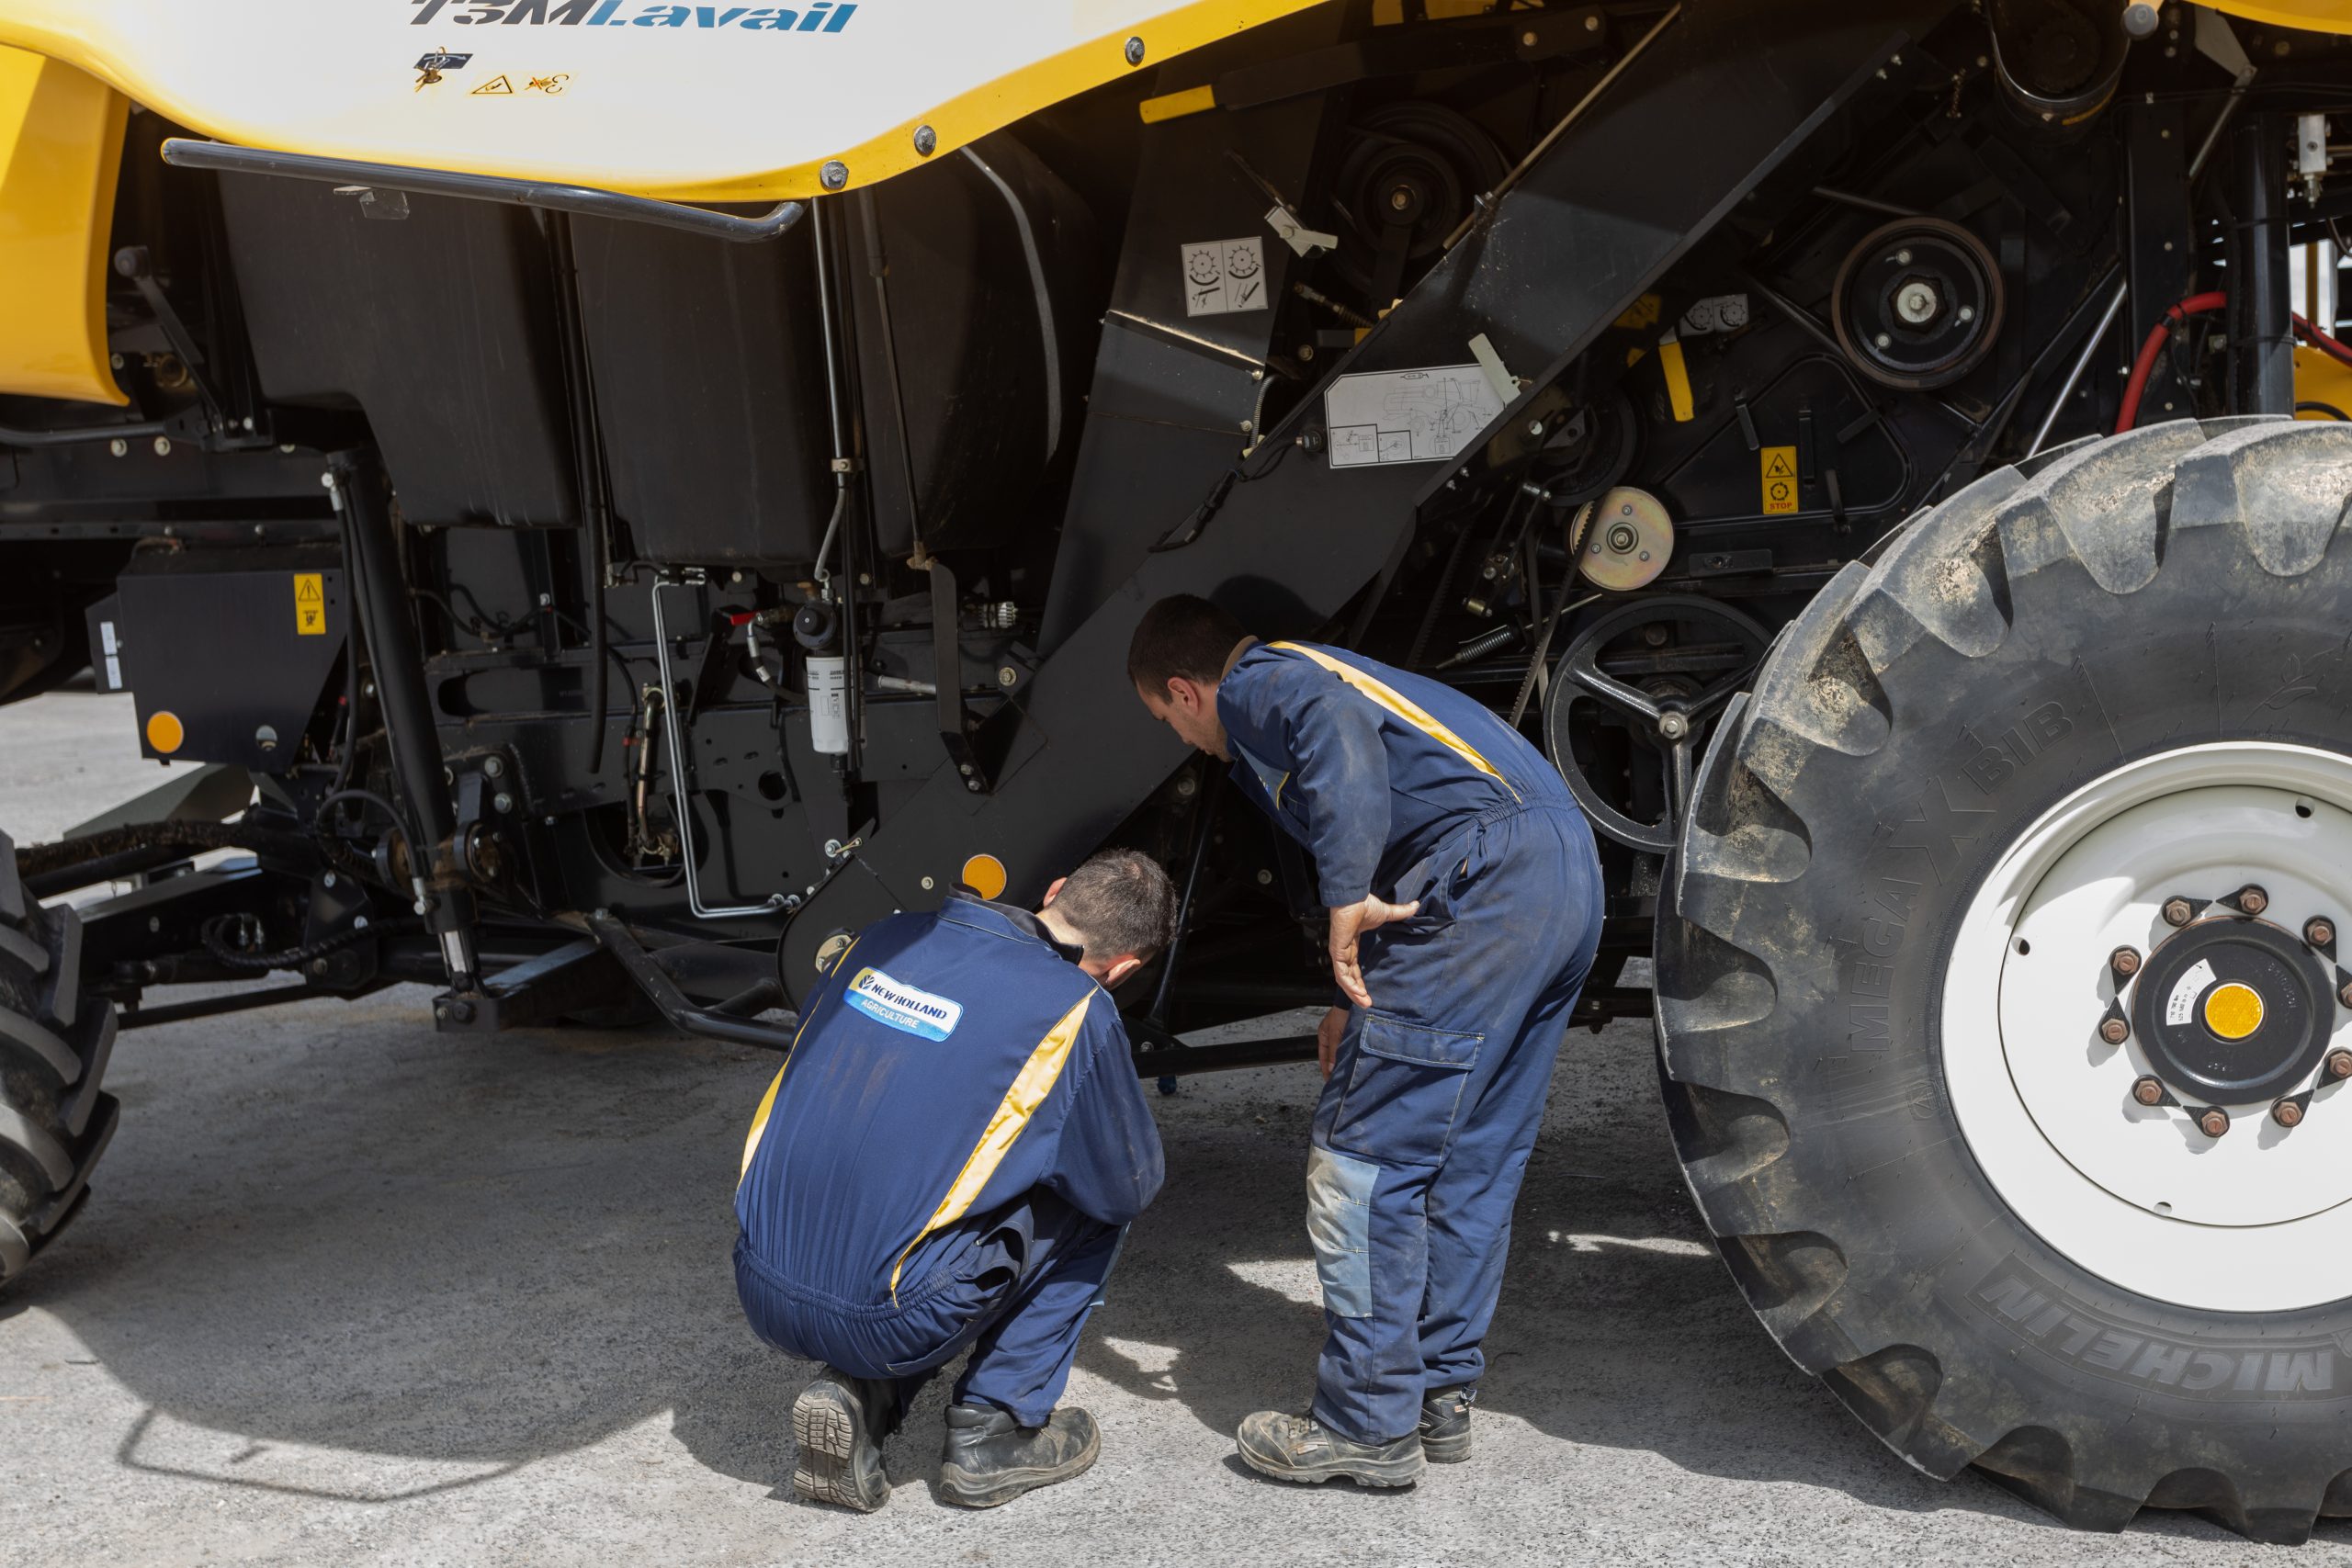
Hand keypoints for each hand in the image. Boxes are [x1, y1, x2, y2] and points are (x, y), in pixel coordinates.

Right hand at [1317, 1005, 1348, 1078]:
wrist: (1355, 1001)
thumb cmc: (1342, 1013)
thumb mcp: (1336, 1034)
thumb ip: (1334, 1052)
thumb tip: (1332, 1068)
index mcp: (1324, 1036)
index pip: (1323, 1057)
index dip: (1326, 1069)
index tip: (1330, 1081)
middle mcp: (1332, 1036)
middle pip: (1332, 1056)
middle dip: (1336, 1067)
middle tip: (1340, 1080)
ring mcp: (1342, 1035)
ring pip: (1342, 1053)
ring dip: (1344, 1061)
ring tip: (1348, 1073)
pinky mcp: (1352, 1034)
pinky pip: (1350, 1048)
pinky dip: (1351, 1055)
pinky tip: (1355, 1061)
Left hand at [1327, 895, 1417, 1009]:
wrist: (1354, 897)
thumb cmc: (1365, 903)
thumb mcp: (1386, 913)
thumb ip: (1400, 913)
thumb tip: (1416, 906)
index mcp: (1351, 944)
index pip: (1353, 967)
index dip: (1358, 981)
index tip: (1366, 992)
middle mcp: (1343, 950)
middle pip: (1348, 976)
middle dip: (1357, 991)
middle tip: (1367, 1003)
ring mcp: (1339, 951)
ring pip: (1343, 978)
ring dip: (1353, 992)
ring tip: (1364, 1003)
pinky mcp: (1337, 951)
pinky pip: (1341, 973)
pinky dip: (1349, 984)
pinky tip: (1358, 994)